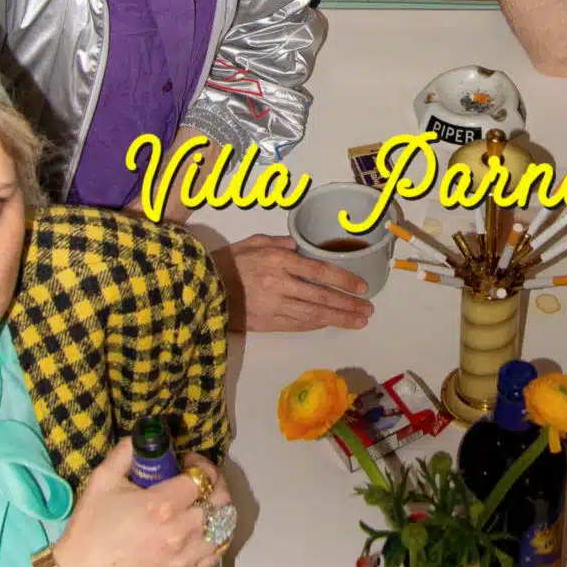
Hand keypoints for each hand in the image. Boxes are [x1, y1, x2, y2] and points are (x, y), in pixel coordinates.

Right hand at [53, 438, 232, 566]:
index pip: (203, 476)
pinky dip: (215, 540)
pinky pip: (214, 556)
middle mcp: (179, 532)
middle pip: (220, 501)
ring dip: (219, 512)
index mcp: (162, 505)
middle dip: (215, 484)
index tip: (187, 462)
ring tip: (205, 505)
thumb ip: (127, 451)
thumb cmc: (90, 528)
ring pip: (223, 529)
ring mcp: (183, 560)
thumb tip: (144, 434)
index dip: (200, 463)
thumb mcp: (102, 480)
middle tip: (202, 481)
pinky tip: (203, 532)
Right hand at [213, 234, 372, 331]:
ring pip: (313, 314)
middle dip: (348, 304)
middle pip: (321, 296)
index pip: (320, 271)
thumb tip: (302, 247)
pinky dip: (316, 325)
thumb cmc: (227, 262)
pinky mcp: (266, 323)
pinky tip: (330, 324)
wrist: (199, 288)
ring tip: (359, 321)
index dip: (344, 280)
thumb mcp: (254, 242)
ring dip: (339, 319)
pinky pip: (297, 325)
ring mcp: (273, 306)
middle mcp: (280, 284)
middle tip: (368, 309)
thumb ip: (280, 243)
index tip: (362, 287)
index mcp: (278, 261)